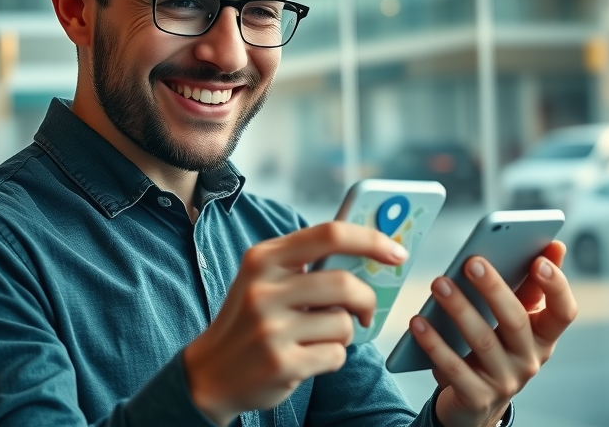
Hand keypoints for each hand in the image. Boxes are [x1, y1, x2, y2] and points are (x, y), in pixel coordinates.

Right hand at [183, 222, 407, 425]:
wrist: (210, 373)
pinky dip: (333, 357)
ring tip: (320, 338)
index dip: (371, 240)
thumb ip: (307, 263)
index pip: (329, 234)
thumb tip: (372, 251)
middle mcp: (262, 289)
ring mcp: (270, 328)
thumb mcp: (265, 280)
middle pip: (344, 283)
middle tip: (367, 311)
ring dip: (344, 334)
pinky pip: (336, 355)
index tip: (398, 252)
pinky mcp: (281, 363)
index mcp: (262, 258)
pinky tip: (308, 358)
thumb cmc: (252, 320)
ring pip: (344, 323)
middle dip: (366, 299)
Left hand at [411, 241, 576, 426]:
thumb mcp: (514, 320)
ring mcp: (505, 381)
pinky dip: (434, 343)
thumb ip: (529, 285)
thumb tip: (553, 245)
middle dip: (494, 289)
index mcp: (543, 336)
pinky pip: (453, 367)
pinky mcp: (477, 396)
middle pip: (516, 321)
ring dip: (459, 309)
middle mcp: (530, 360)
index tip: (540, 259)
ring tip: (439, 283)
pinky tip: (418, 322)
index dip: (556, 287)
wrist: (475, 402)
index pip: (564, 312)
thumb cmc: (495, 348)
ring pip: (482, 341)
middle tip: (472, 261)